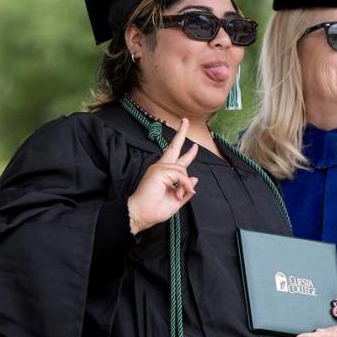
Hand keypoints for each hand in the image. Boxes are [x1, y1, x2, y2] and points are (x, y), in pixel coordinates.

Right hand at [127, 118, 198, 233]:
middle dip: (181, 133)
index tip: (193, 145)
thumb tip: (195, 178)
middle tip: (185, 121)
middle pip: (173, 147)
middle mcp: (161, 167)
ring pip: (182, 169)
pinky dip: (183, 185)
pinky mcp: (158, 171)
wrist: (141, 215)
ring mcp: (158, 168)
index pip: (177, 158)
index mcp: (165, 173)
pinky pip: (180, 174)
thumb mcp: (177, 200)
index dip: (187, 152)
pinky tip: (178, 194)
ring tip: (179, 196)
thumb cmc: (155, 209)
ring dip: (185, 184)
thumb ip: (185, 189)